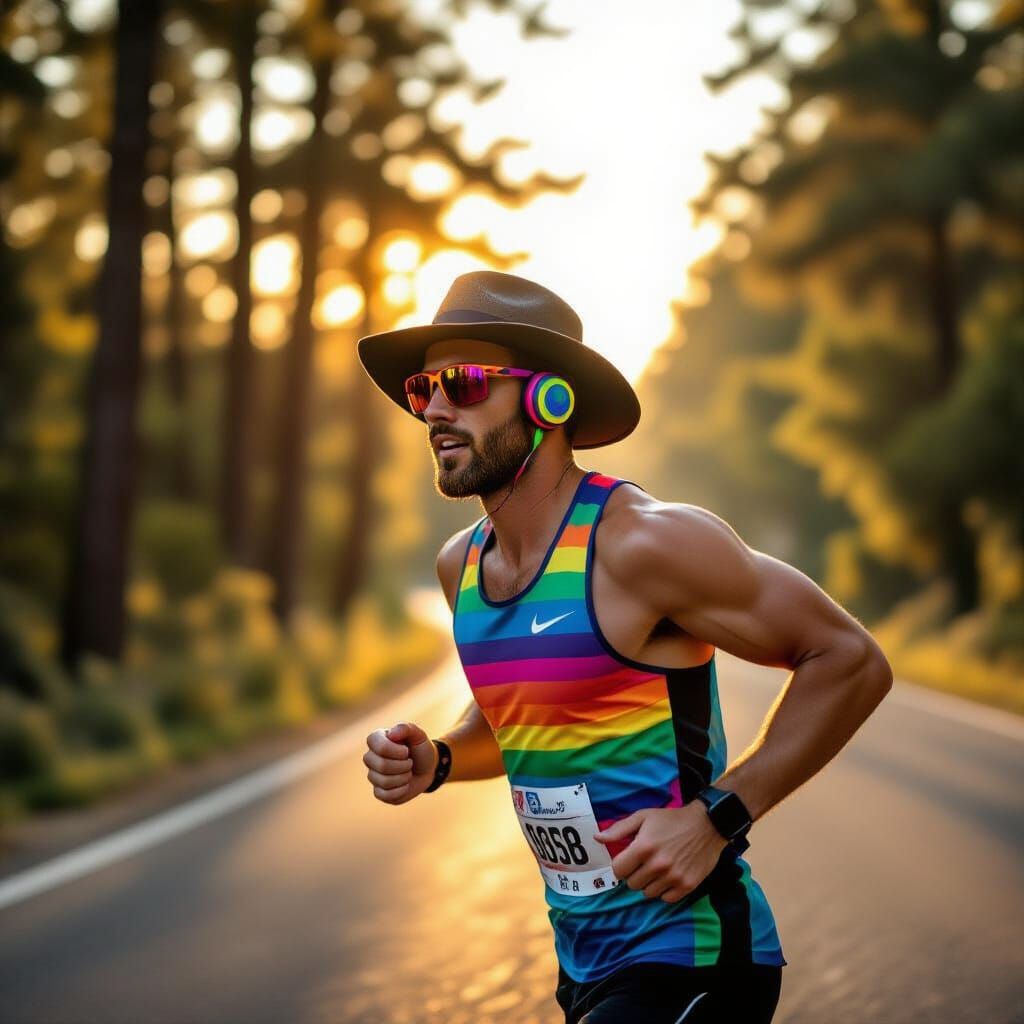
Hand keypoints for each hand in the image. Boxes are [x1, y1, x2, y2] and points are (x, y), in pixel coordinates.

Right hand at [363, 721, 438, 804]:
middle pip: (381, 766)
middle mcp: (371, 757)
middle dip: (403, 765)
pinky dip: (401, 790)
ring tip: (408, 772)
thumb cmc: (420, 749)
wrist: (428, 769)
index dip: (397, 751)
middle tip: (410, 762)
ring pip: (384, 781)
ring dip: (404, 777)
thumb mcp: (418, 735)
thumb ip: (406, 728)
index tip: (406, 751)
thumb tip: (391, 734)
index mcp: (377, 740)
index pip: (379, 747)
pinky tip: (405, 784)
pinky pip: (385, 795)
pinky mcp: (378, 791)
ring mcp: (373, 775)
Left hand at [593, 804, 728, 903]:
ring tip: (658, 868)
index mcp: (643, 847)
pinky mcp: (687, 885)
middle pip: (632, 884)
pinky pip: (666, 899)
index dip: (621, 865)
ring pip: (648, 893)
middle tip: (644, 863)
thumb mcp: (644, 817)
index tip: (628, 860)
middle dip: (634, 874)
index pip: (618, 870)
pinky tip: (668, 877)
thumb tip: (598, 838)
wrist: (707, 825)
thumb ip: (619, 829)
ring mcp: (673, 877)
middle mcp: (657, 864)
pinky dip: (664, 891)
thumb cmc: (672, 819)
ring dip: (649, 883)